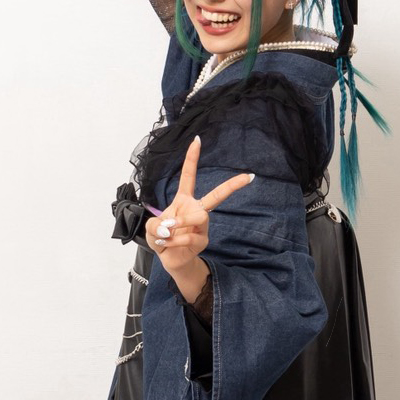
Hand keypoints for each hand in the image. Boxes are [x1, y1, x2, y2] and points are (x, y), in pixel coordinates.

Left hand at [145, 137, 254, 276]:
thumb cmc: (161, 238)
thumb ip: (155, 224)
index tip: (197, 140)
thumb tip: (168, 227)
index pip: (189, 176)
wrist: (168, 259)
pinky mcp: (203, 240)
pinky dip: (173, 241)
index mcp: (184, 200)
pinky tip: (166, 243)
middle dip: (232, 185)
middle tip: (247, 178)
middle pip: (217, 195)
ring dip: (180, 222)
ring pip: (199, 216)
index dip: (192, 158)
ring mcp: (202, 225)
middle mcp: (196, 209)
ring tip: (166, 231)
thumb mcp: (151, 228)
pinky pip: (189, 237)